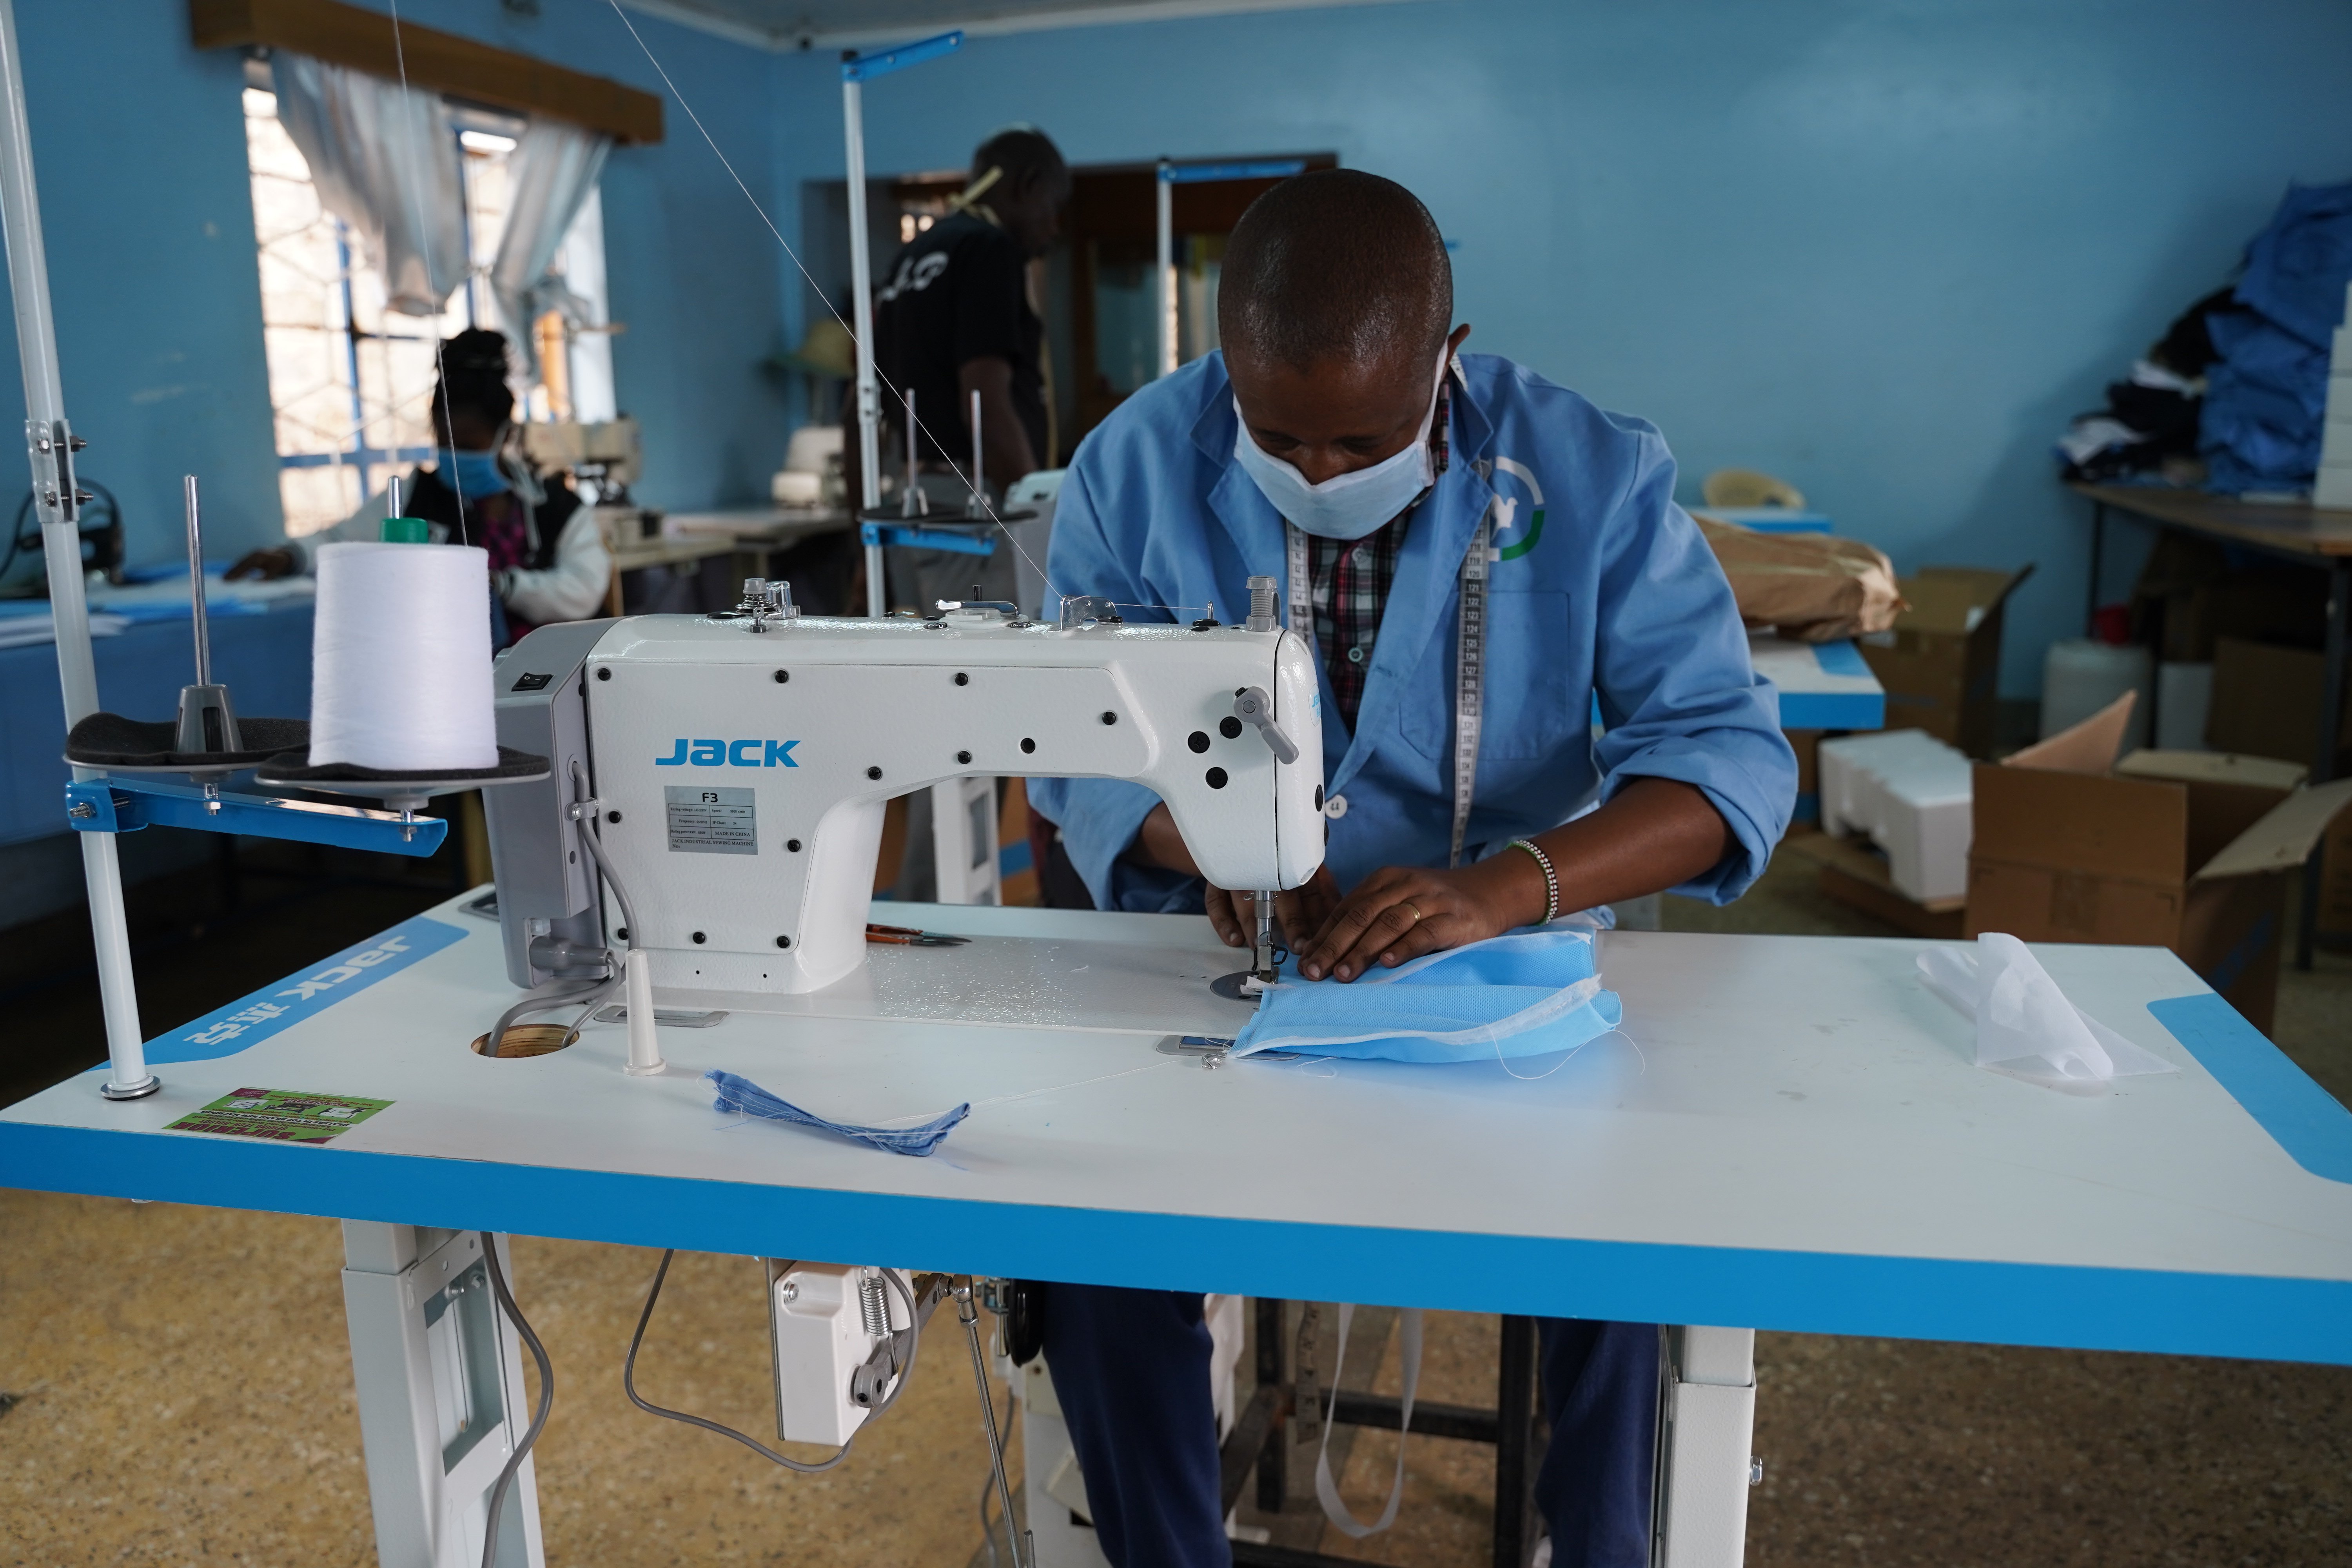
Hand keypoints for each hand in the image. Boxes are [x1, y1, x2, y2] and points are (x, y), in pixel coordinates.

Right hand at [226, 547, 295, 580]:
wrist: (282, 555)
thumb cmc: (279, 563)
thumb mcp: (276, 569)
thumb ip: (267, 576)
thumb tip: (257, 583)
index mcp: (259, 556)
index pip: (246, 565)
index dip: (238, 572)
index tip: (231, 578)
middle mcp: (253, 554)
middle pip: (240, 564)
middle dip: (232, 572)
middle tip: (224, 580)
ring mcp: (251, 555)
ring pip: (239, 563)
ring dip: (231, 570)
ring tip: (224, 579)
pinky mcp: (250, 558)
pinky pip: (241, 564)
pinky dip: (235, 569)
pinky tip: (230, 575)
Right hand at [1129, 803, 1341, 954]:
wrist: (1241, 827)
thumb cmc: (1281, 857)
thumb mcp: (1306, 864)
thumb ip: (1321, 887)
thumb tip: (1339, 913)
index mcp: (1295, 862)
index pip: (1311, 889)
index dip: (1318, 913)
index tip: (1324, 934)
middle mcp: (1268, 866)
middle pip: (1281, 894)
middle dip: (1293, 923)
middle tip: (1299, 945)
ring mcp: (1242, 872)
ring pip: (1247, 900)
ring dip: (1255, 927)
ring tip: (1261, 946)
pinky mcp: (1219, 879)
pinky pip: (1217, 901)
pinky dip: (1224, 922)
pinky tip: (1234, 939)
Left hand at [1298, 854, 1545, 981]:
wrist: (1490, 892)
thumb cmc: (1436, 903)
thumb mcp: (1400, 899)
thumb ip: (1370, 917)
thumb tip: (1328, 950)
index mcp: (1384, 879)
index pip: (1346, 908)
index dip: (1323, 935)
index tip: (1304, 960)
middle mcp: (1404, 885)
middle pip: (1361, 915)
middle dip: (1334, 945)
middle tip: (1315, 971)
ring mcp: (1430, 900)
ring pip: (1388, 924)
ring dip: (1363, 950)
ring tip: (1344, 974)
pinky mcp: (1454, 918)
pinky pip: (1425, 933)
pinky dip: (1404, 948)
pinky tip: (1388, 963)